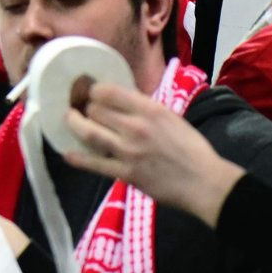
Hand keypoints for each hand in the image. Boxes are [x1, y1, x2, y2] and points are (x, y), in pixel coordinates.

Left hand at [61, 82, 244, 224]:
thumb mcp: (171, 118)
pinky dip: (78, 158)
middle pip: (95, 111)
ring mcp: (129, 151)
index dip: (94, 90)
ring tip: (69, 120)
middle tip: (79, 108)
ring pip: (89, 133)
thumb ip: (145, 109)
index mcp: (150, 110)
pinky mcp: (126, 173)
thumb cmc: (192, 148)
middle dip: (85, 108)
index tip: (90, 92)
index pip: (109, 92)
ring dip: (74, 125)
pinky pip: (95, 164)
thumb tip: (120, 101)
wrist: (204, 182)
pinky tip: (68, 153)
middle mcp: (136, 127)